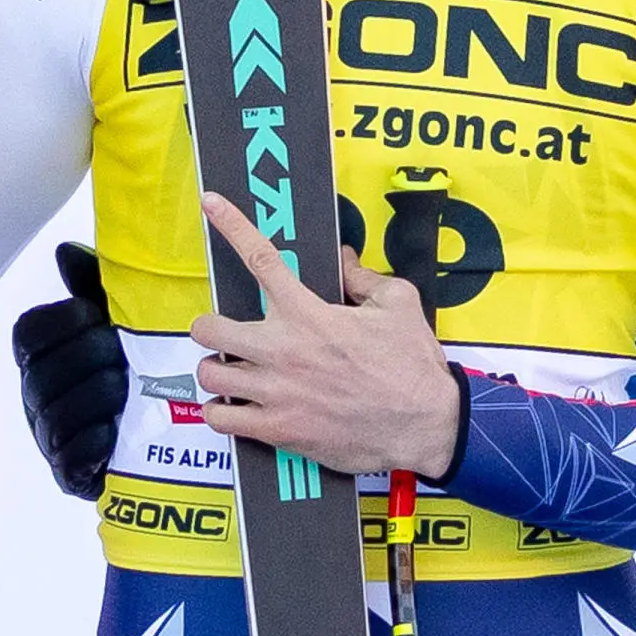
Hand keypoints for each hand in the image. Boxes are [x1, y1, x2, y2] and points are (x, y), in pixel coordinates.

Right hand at [12, 243, 125, 499]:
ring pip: (56, 415)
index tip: (96, 314)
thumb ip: (90, 287)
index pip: (28, 333)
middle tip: (122, 354)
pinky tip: (113, 431)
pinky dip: (92, 442)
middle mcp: (37, 397)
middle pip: (44, 373)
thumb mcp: (110, 325)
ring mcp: (49, 437)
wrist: (154, 442)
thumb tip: (64, 250)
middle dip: (87, 358)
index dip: (61, 321)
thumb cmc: (126, 372)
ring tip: (126, 390)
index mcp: (41, 358)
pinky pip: (69, 458)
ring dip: (95, 397)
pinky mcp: (69, 473)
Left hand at [189, 193, 463, 479]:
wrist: (425, 425)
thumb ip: (364, 277)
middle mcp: (283, 349)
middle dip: (210, 327)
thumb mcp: (398, 304)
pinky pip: (221, 418)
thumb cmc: (413, 366)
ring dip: (216, 369)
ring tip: (232, 371)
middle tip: (222, 333)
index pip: (260, 258)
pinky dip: (222, 411)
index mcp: (308, 313)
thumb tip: (345, 260)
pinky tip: (235, 407)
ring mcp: (276, 392)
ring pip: (210, 374)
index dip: (231, 225)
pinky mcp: (278, 430)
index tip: (212, 204)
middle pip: (210, 328)